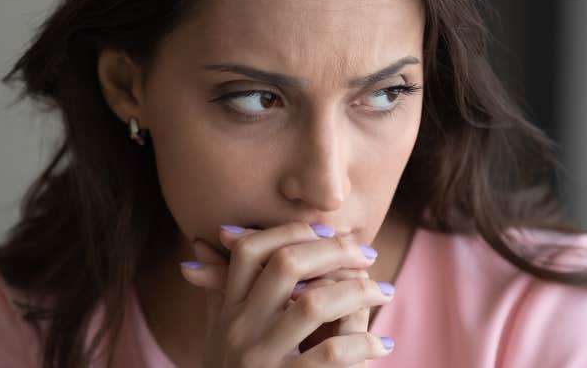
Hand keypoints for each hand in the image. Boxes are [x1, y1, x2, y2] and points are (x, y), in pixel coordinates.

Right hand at [179, 222, 395, 366]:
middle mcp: (239, 331)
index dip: (289, 232)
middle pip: (286, 264)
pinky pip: (332, 354)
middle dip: (334, 251)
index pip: (249, 251)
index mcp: (228, 312)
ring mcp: (261, 360)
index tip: (326, 232)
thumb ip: (220, 290)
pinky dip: (364, 343)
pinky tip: (381, 344)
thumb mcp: (220, 333)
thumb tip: (204, 241)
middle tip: (367, 255)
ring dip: (358, 292)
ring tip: (383, 292)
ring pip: (314, 303)